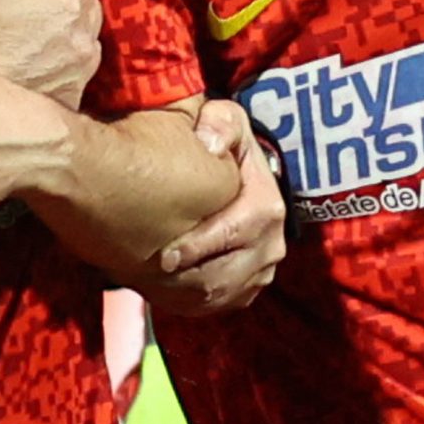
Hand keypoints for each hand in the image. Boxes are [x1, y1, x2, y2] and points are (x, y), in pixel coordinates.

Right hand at [0, 0, 101, 109]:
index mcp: (66, 0)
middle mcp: (82, 34)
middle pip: (86, 2)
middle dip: (64, 0)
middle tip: (28, 9)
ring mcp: (80, 68)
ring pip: (86, 35)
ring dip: (67, 31)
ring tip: (32, 37)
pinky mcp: (72, 94)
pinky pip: (79, 68)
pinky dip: (64, 62)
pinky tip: (36, 64)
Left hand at [137, 101, 284, 314]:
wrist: (233, 168)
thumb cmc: (221, 142)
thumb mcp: (223, 118)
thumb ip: (218, 123)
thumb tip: (209, 144)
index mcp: (266, 205)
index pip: (234, 234)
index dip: (199, 248)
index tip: (164, 256)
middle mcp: (272, 241)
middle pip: (230, 274)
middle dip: (190, 278)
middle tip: (151, 278)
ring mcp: (263, 266)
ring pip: (226, 294)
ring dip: (189, 295)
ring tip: (154, 289)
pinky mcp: (251, 283)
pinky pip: (224, 304)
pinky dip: (194, 304)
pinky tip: (166, 294)